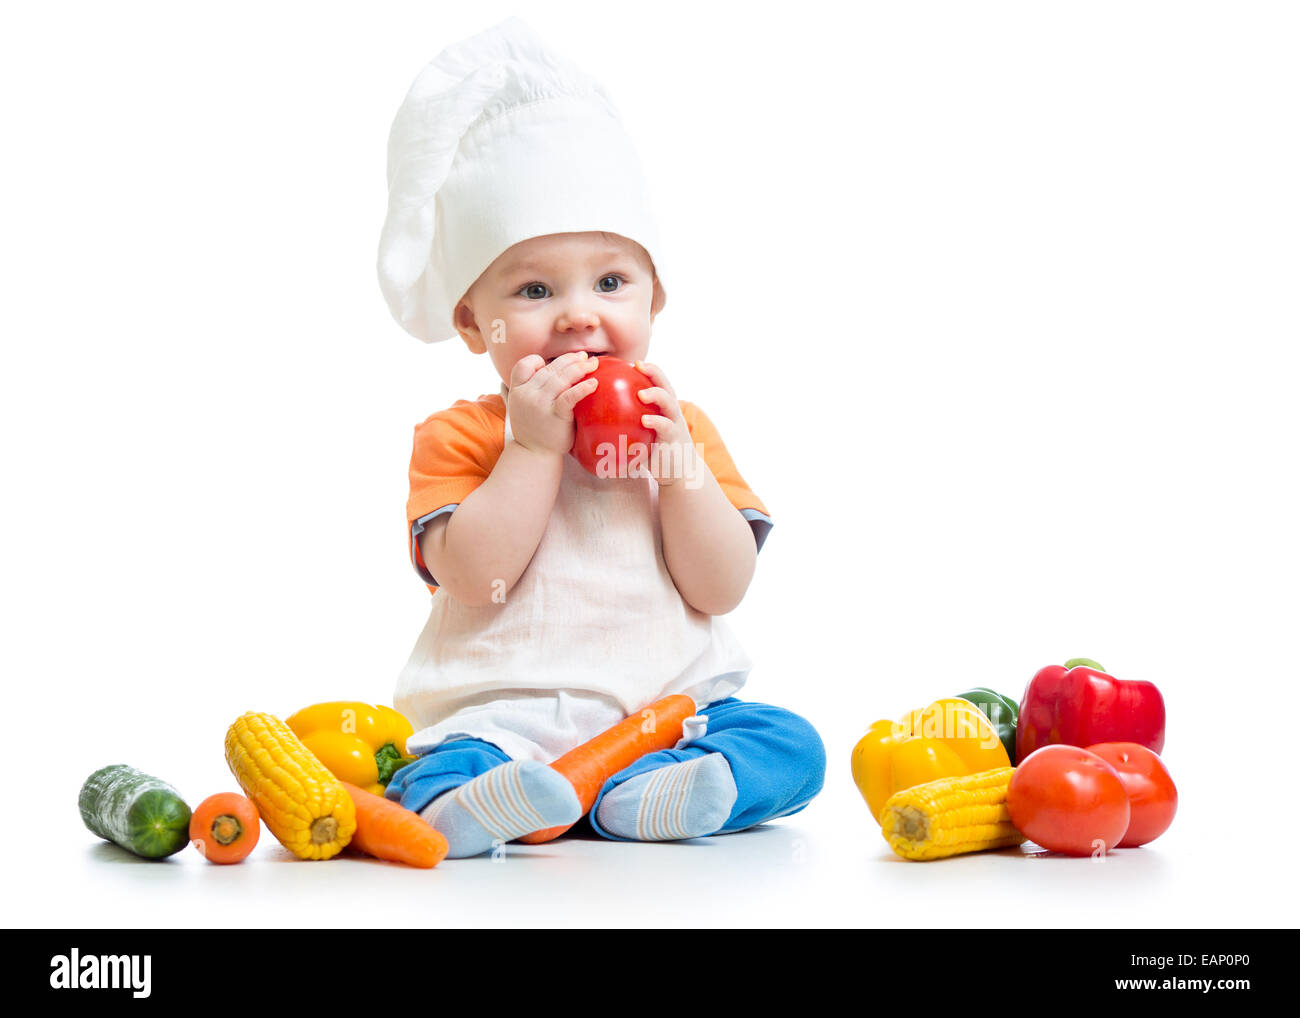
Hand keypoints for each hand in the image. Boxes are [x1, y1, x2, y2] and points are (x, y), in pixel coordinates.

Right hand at [506, 351, 599, 456]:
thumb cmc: (532, 431)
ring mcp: (540, 404)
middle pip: (549, 369)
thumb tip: (522, 375)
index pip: (524, 365)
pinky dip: (583, 388)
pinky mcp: (555, 416)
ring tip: (593, 364)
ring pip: (561, 378)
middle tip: (584, 357)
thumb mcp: (519, 408)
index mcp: (517, 390)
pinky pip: (570, 396)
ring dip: (580, 368)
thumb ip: (522, 392)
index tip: (554, 363)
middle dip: (570, 360)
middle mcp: (526, 394)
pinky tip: (594, 383)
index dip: (538, 361)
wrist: (534, 455)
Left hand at [633, 361, 696, 486]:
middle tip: (638, 365)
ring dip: (656, 395)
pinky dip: (656, 422)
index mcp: (664, 407)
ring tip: (642, 393)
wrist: (678, 472)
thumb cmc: (654, 452)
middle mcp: (672, 411)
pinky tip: (644, 420)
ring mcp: (675, 424)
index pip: (659, 382)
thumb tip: (593, 419)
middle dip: (654, 372)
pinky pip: (666, 427)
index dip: (648, 369)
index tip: (631, 362)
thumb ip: (628, 423)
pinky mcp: (674, 439)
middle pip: (666, 385)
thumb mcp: (642, 433)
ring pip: (669, 403)